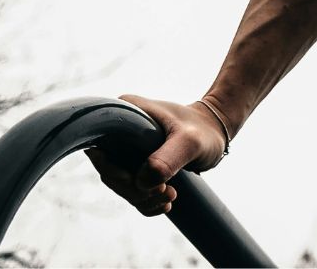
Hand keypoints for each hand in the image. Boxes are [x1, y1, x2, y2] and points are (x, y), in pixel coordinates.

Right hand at [85, 94, 230, 216]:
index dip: (111, 170)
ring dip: (143, 199)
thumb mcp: (189, 142)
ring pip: (122, 185)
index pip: (100, 148)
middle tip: (166, 190)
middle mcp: (120, 131)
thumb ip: (167, 159)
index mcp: (124, 113)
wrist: (216, 133)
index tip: (137, 181)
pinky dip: (146, 202)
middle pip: (110, 172)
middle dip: (134, 190)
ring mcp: (128, 150)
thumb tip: (141, 183)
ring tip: (171, 195)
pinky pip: (133, 191)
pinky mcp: (138, 164)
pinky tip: (165, 203)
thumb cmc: (203, 130)